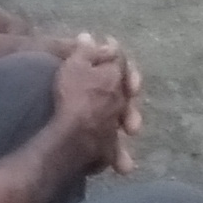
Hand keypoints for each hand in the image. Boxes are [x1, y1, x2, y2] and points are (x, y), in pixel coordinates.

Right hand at [48, 38, 131, 163]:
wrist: (71, 135)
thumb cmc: (71, 95)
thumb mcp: (74, 65)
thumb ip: (85, 51)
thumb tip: (90, 37)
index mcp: (115, 78)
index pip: (119, 59)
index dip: (112, 49)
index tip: (108, 43)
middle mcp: (121, 102)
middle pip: (128, 91)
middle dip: (130, 85)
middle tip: (131, 86)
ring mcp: (116, 127)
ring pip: (127, 124)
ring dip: (130, 124)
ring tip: (131, 130)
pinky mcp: (108, 150)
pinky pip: (114, 152)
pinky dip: (119, 157)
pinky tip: (123, 164)